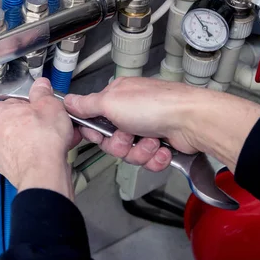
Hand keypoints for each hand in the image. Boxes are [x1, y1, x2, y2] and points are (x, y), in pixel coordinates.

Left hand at [0, 78, 80, 199]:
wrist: (44, 174)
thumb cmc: (42, 140)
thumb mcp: (49, 105)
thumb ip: (43, 92)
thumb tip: (40, 86)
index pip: (16, 102)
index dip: (35, 104)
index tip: (45, 107)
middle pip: (19, 122)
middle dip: (38, 122)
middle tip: (54, 122)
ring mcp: (0, 154)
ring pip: (24, 140)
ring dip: (40, 138)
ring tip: (59, 138)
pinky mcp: (10, 170)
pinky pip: (26, 156)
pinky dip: (38, 153)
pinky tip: (54, 152)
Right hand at [64, 77, 259, 171]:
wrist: (193, 121)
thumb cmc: (155, 105)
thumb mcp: (111, 102)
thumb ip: (86, 105)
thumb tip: (66, 100)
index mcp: (117, 98)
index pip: (94, 120)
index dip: (95, 132)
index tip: (98, 134)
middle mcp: (131, 112)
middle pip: (111, 142)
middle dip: (120, 145)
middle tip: (129, 136)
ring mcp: (147, 128)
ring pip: (129, 154)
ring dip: (140, 151)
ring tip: (152, 140)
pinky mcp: (161, 145)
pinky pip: (147, 161)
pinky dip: (155, 158)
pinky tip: (162, 148)